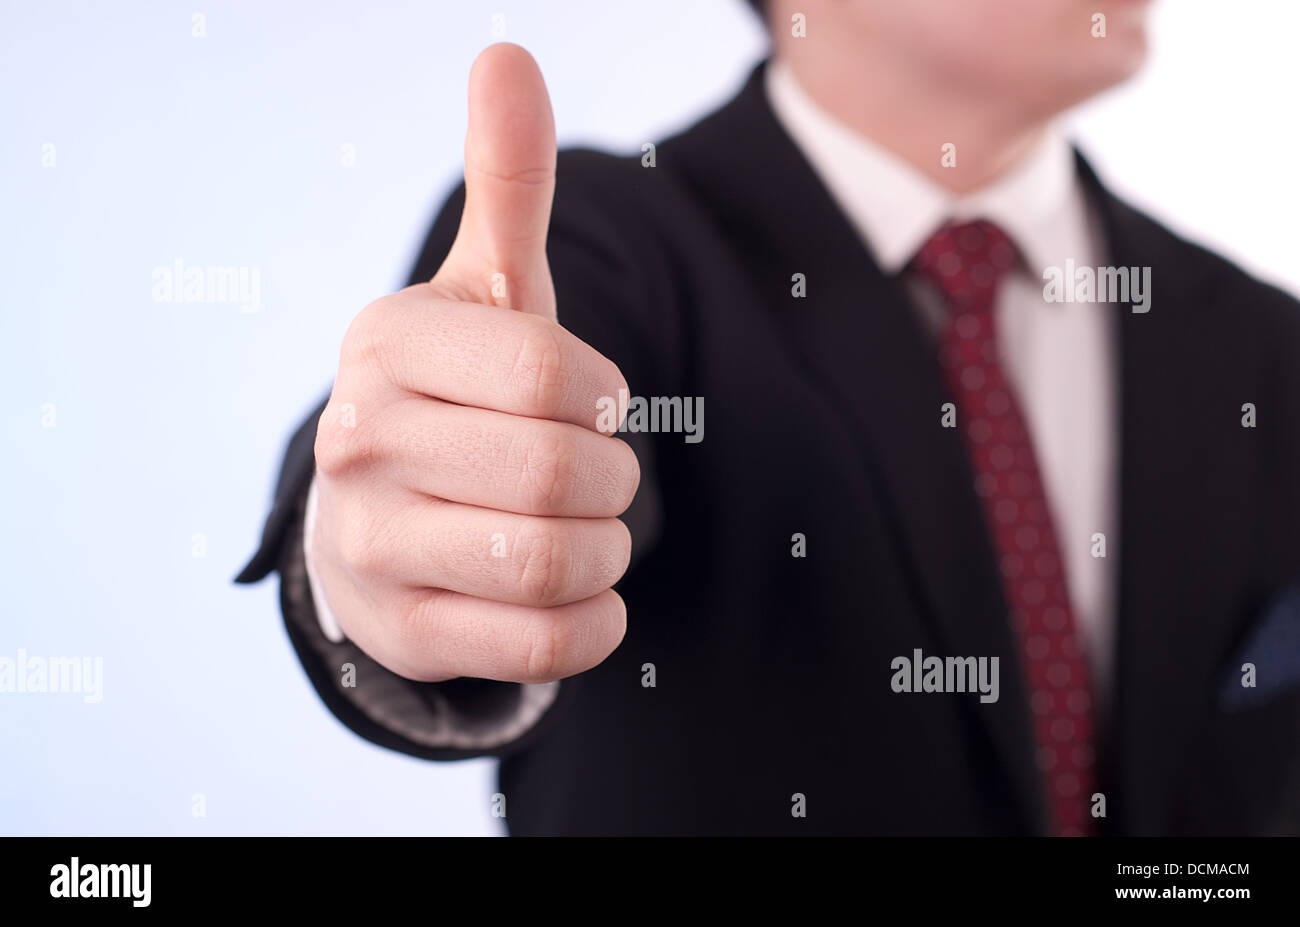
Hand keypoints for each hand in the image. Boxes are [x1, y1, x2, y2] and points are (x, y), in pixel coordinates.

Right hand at [311, 44, 638, 683]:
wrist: (381, 517)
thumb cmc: (459, 392)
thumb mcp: (485, 290)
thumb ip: (508, 180)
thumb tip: (507, 52)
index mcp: (388, 342)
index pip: (554, 374)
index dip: (606, 396)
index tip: (593, 402)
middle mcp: (357, 440)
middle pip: (563, 474)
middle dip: (613, 478)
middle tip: (596, 473)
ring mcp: (369, 545)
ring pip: (556, 562)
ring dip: (608, 548)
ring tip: (587, 530)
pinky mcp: (401, 632)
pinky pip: (547, 644)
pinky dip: (597, 622)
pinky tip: (582, 593)